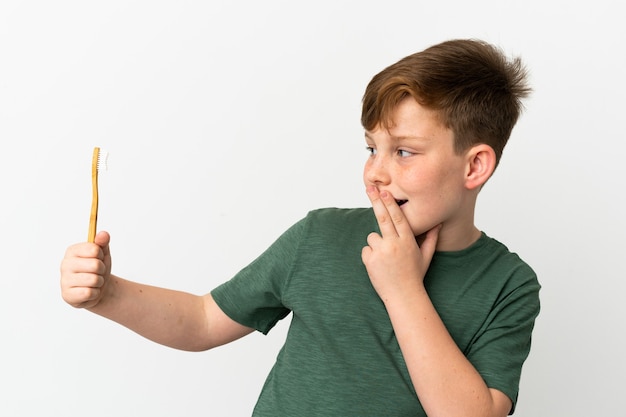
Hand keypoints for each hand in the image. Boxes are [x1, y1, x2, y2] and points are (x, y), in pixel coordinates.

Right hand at [60, 231, 111, 308]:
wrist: (98, 289)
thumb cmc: (98, 269)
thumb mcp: (103, 254)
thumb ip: (103, 242)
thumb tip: (103, 234)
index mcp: (72, 251)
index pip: (94, 249)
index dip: (100, 255)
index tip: (97, 258)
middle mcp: (65, 264)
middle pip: (95, 265)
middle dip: (102, 270)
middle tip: (96, 272)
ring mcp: (64, 280)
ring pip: (94, 280)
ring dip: (99, 282)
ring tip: (93, 282)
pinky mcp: (67, 295)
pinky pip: (89, 293)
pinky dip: (94, 293)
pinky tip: (89, 291)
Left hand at [361, 186, 440, 301]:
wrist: (403, 296)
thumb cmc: (415, 276)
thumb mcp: (426, 256)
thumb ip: (431, 238)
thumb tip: (438, 224)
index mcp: (408, 241)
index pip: (398, 217)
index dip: (390, 203)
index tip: (385, 191)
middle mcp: (394, 244)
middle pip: (383, 217)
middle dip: (376, 201)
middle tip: (370, 188)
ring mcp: (381, 252)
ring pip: (372, 236)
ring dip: (376, 243)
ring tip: (386, 258)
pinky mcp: (370, 260)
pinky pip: (366, 249)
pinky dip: (370, 255)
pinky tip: (379, 265)